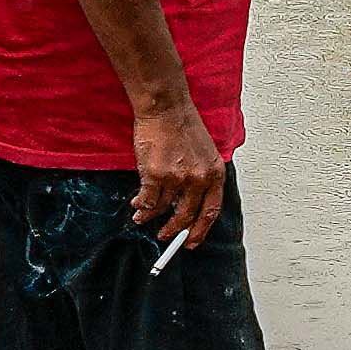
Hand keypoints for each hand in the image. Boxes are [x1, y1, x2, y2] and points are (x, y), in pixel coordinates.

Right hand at [129, 103, 229, 245]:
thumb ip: (200, 177)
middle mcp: (199, 179)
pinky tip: (136, 204)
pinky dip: (140, 205)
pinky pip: (147, 200)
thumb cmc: (182, 126)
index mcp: (214, 174)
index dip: (200, 230)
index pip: (211, 211)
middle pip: (186, 216)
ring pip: (162, 208)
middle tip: (164, 236)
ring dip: (149, 216)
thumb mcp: (204, 153)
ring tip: (141, 218)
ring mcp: (177, 179)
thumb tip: (186, 203)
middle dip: (173, 230)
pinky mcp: (156, 175)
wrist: (166, 108)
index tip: (191, 241)